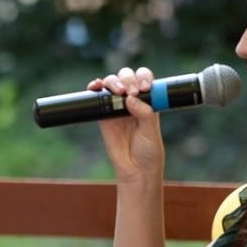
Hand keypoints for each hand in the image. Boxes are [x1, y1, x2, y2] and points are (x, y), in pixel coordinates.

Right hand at [88, 66, 164, 183]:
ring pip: (112, 83)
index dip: (143, 78)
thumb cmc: (148, 151)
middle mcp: (132, 101)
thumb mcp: (151, 132)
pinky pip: (97, 97)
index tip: (143, 88)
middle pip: (127, 77)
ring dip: (113, 81)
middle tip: (130, 92)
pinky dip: (95, 88)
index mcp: (148, 101)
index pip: (145, 79)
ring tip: (116, 91)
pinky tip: (95, 86)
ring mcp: (117, 107)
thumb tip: (130, 97)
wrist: (135, 169)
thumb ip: (144, 113)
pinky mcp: (103, 115)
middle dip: (128, 79)